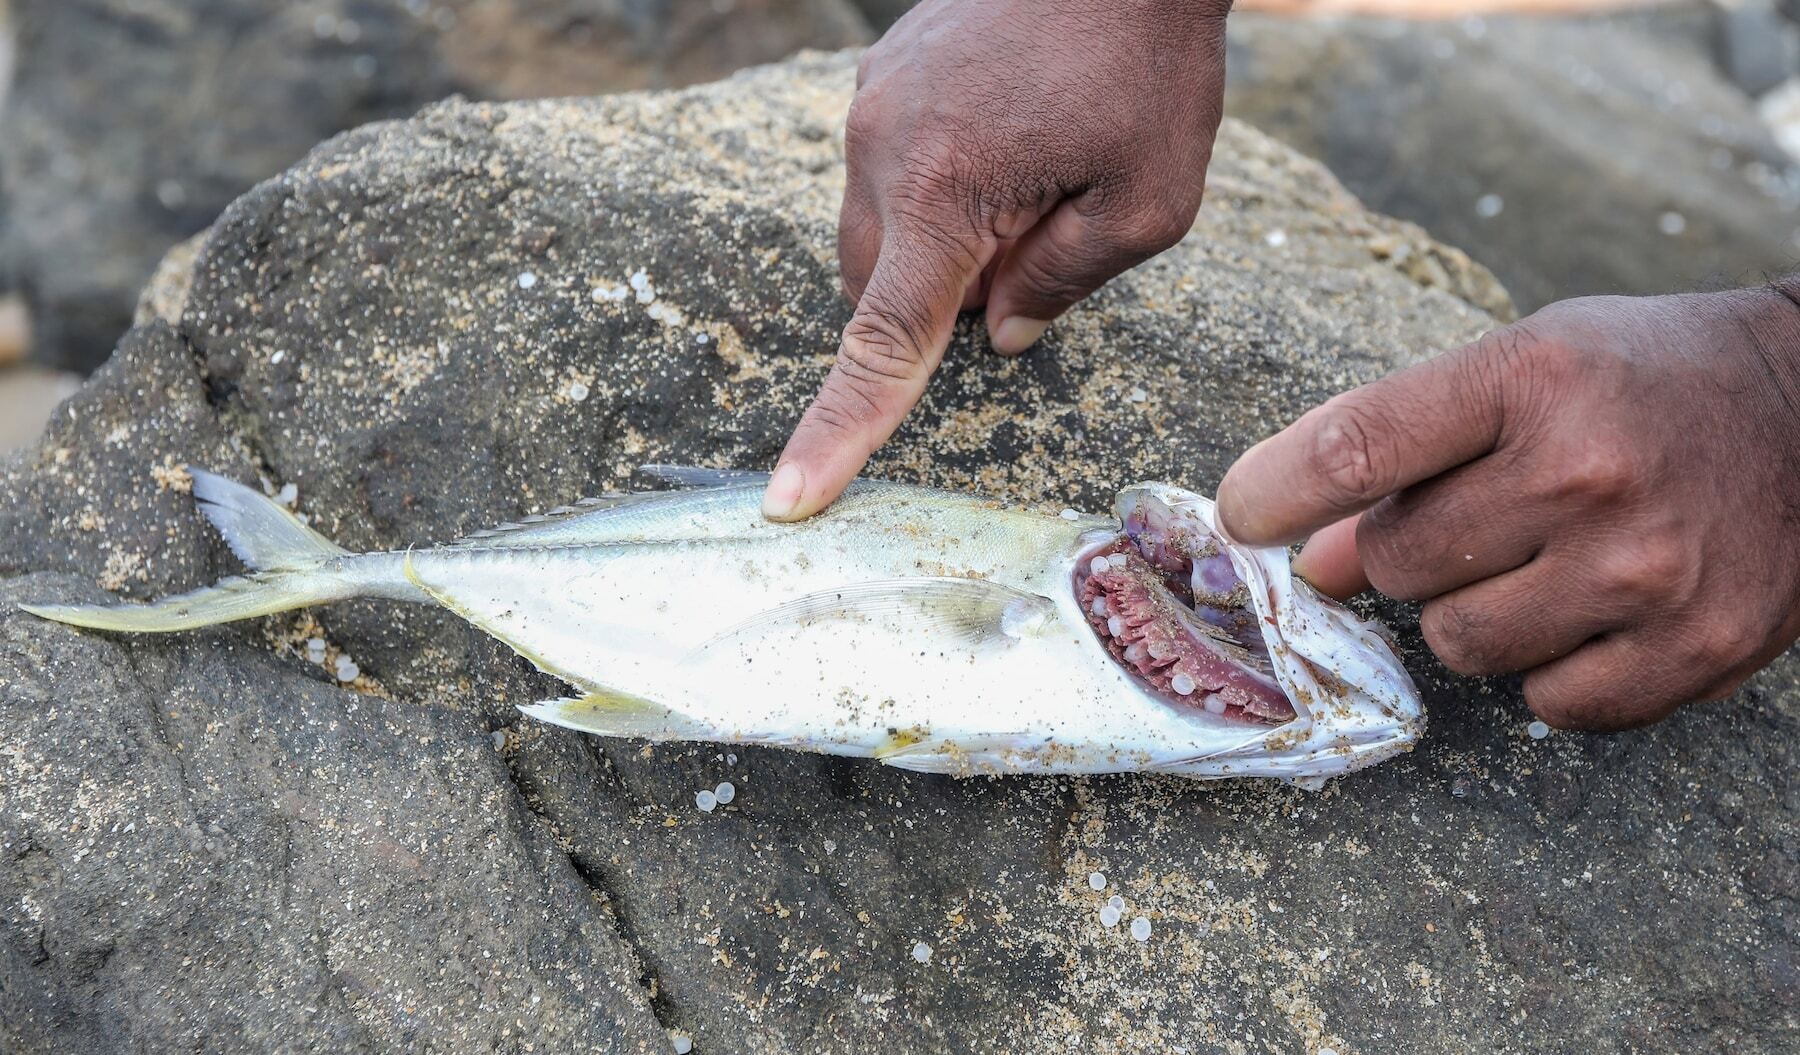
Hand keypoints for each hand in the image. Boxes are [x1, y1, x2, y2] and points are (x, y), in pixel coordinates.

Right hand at [763, 0, 1230, 519]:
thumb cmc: (1148, 64)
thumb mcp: (1148, 201)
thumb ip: (1065, 283)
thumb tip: (996, 334)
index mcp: (942, 192)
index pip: (882, 344)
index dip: (838, 432)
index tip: (789, 498)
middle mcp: (882, 147)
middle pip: (878, 287)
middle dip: (942, 297)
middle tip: (1041, 235)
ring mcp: (873, 102)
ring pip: (880, 227)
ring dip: (941, 237)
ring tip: (1034, 169)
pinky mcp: (883, 73)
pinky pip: (890, 164)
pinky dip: (939, 183)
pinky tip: (1012, 130)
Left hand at [1215, 289, 1799, 729]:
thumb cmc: (1643, 379)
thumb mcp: (1524, 366)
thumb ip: (1405, 448)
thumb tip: (1306, 554)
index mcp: (1533, 378)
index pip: (1356, 448)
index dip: (1273, 493)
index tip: (1239, 517)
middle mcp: (1586, 473)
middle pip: (1392, 562)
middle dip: (1400, 551)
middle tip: (1469, 520)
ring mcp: (1645, 570)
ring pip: (1456, 643)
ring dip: (1469, 613)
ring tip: (1538, 560)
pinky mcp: (1696, 650)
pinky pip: (1546, 703)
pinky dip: (1548, 669)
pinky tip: (1591, 610)